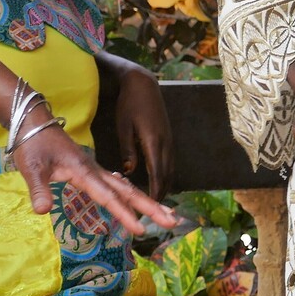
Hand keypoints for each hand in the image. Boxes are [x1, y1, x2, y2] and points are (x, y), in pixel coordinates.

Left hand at [9, 113, 174, 234]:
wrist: (36, 122)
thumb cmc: (33, 144)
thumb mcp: (31, 167)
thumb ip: (39, 189)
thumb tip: (42, 212)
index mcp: (84, 171)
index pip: (109, 197)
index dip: (125, 214)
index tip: (141, 230)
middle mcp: (95, 171)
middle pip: (129, 191)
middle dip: (151, 207)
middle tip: (173, 221)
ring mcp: (95, 170)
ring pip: (127, 187)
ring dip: (147, 201)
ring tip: (166, 214)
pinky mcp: (91, 170)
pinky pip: (118, 185)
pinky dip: (133, 195)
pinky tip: (139, 201)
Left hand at [114, 68, 172, 199]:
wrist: (143, 83)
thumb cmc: (128, 104)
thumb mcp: (123, 127)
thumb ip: (128, 150)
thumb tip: (130, 172)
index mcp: (153, 141)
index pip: (157, 173)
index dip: (155, 192)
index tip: (149, 207)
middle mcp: (165, 142)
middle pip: (167, 174)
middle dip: (161, 194)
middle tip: (152, 212)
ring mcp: (169, 139)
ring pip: (171, 168)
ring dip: (165, 185)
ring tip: (155, 202)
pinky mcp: (168, 136)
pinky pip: (170, 160)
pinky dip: (166, 174)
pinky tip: (159, 181)